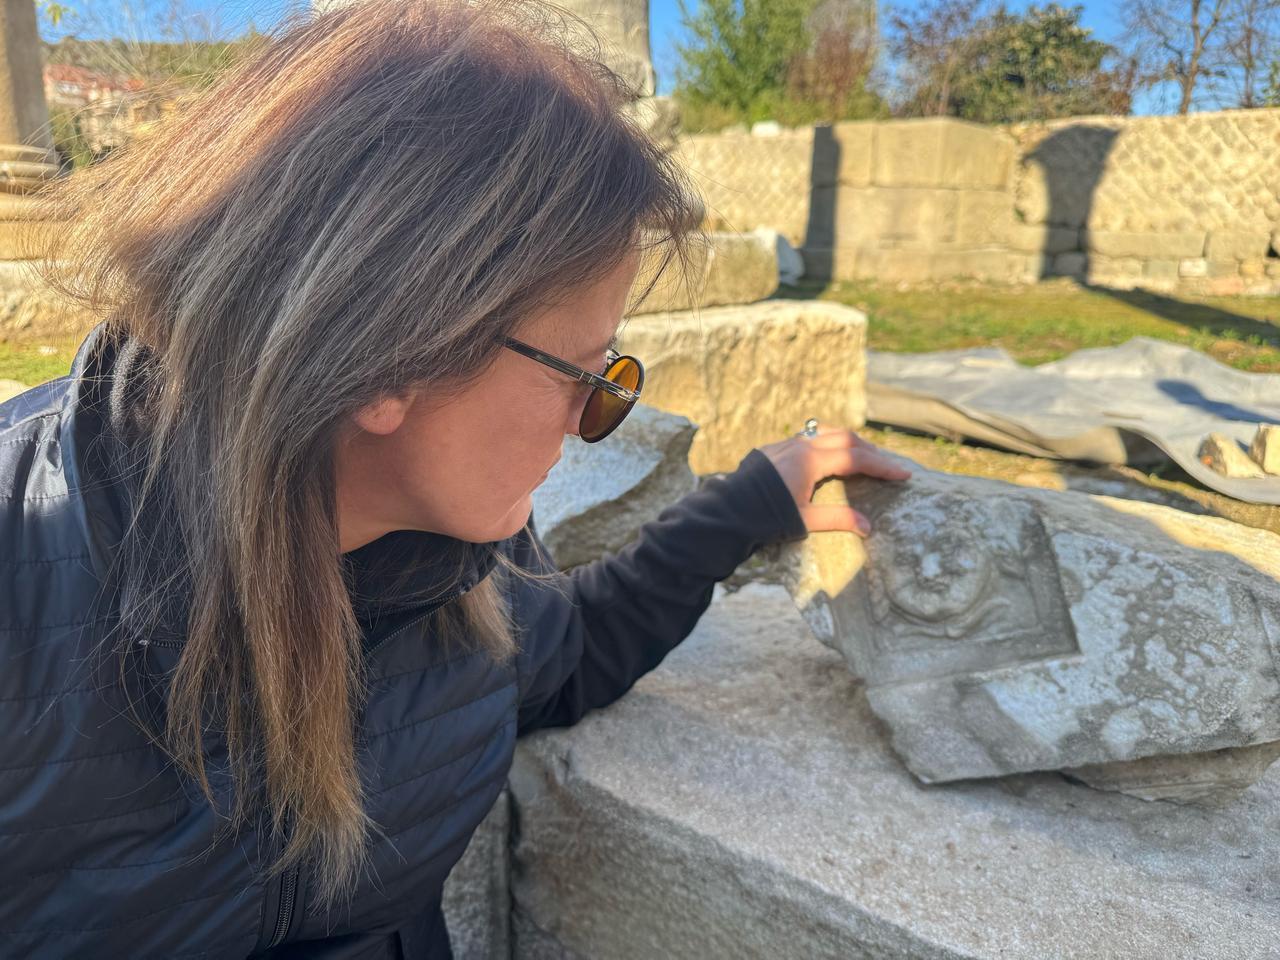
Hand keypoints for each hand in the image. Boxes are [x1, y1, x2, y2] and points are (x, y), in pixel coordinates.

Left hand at [758, 426, 910, 535]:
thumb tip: (868, 527)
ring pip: (825, 433)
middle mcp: (801, 446)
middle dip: (870, 451)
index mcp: (811, 460)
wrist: (729, 509)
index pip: (856, 458)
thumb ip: (838, 519)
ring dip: (848, 442)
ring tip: (863, 456)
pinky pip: (808, 438)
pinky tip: (830, 455)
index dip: (882, 467)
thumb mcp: (805, 520)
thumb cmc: (766, 516)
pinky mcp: (775, 449)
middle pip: (845, 438)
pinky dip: (827, 442)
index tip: (903, 475)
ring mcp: (787, 444)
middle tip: (887, 465)